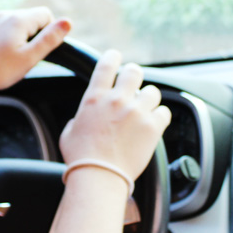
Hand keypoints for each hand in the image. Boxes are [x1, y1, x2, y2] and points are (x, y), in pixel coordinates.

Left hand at [0, 7, 71, 96]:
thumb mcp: (30, 58)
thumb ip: (50, 39)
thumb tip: (68, 21)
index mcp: (18, 20)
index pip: (45, 14)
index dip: (47, 31)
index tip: (37, 49)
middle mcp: (2, 13)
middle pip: (27, 17)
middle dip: (29, 34)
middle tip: (20, 56)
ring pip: (9, 21)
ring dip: (12, 34)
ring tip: (4, 56)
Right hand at [59, 50, 171, 181]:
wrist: (98, 176)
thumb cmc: (80, 159)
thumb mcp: (68, 133)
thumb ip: (77, 120)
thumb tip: (79, 121)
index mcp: (94, 98)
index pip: (106, 65)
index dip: (113, 57)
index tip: (116, 55)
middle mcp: (117, 100)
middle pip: (134, 71)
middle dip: (134, 75)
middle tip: (134, 84)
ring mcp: (137, 112)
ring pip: (152, 91)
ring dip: (149, 98)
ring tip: (145, 108)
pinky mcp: (152, 127)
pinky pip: (164, 112)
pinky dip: (160, 116)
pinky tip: (155, 122)